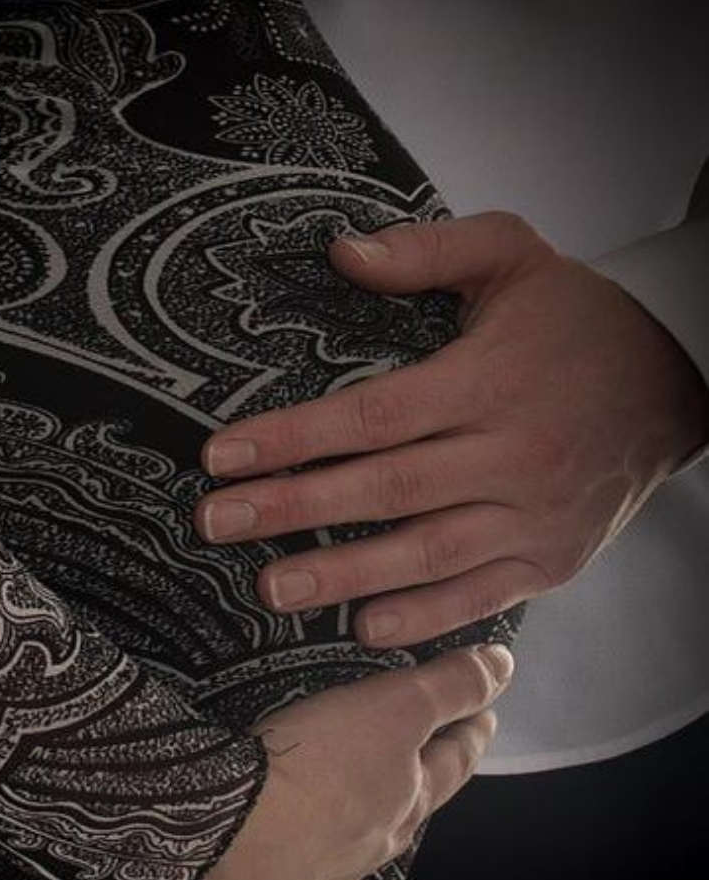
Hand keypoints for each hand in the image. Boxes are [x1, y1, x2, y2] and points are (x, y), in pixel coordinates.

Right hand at [164, 642, 512, 879]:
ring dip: (356, 843)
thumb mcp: (392, 709)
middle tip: (420, 763)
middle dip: (416, 788)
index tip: (483, 716)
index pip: (453, 762)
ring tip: (350, 822)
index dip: (470, 732)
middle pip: (404, 816)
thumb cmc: (310, 769)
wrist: (217, 837)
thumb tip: (503, 667)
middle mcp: (367, 853)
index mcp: (405, 805)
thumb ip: (448, 688)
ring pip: (348, 865)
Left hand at [193, 212, 708, 647]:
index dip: (293, 438)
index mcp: (490, 380)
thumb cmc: (579, 321)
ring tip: (271, 589)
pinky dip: (423, 616)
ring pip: (426, 554)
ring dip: (344, 575)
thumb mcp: (514, 256)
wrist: (679, 382)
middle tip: (218, 524)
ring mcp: (534, 516)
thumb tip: (341, 252)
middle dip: (293, 509)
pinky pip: (480, 595)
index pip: (373, 416)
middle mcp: (512, 455)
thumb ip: (428, 252)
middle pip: (385, 489)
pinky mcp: (551, 559)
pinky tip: (364, 628)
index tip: (223, 455)